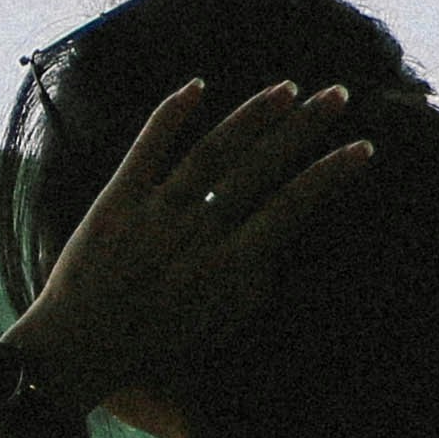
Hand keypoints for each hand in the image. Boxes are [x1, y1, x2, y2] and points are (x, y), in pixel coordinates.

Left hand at [0, 78, 372, 399]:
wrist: (74, 352)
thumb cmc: (152, 344)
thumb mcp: (218, 326)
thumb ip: (253, 284)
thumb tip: (277, 239)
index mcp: (228, 268)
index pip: (293, 207)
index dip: (331, 174)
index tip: (364, 146)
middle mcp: (196, 236)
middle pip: (261, 168)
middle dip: (305, 128)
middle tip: (339, 95)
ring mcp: (153, 216)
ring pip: (212, 153)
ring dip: (252, 116)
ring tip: (286, 88)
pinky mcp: (114, 203)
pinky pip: (146, 151)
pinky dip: (170, 116)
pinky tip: (197, 86)